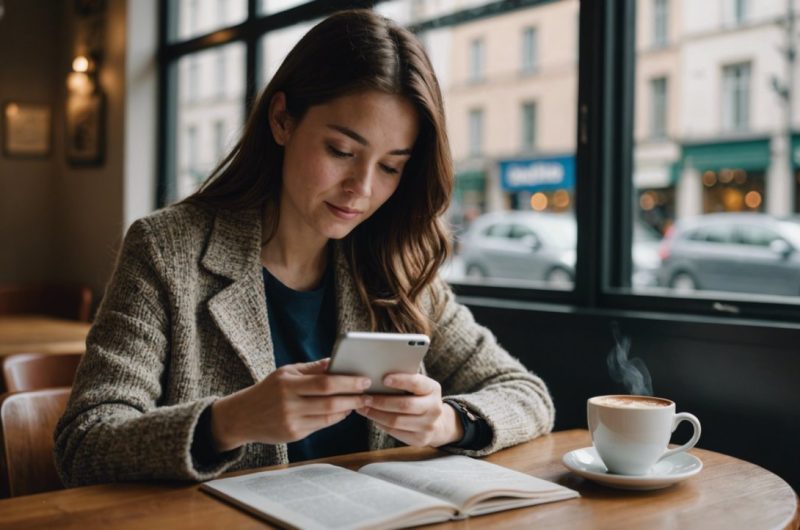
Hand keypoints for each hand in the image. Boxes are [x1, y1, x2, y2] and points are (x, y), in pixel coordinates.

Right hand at [210, 358, 370, 450]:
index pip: (324, 383)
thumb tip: (337, 362)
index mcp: (288, 384)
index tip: (364, 379)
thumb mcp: (286, 373)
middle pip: (330, 401)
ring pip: (328, 416)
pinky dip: (335, 417)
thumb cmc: (268, 390)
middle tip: (369, 393)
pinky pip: (321, 425)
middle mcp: (289, 404)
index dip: (348, 382)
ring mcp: (291, 421)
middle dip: (354, 398)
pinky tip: (344, 410)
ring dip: (348, 409)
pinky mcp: (294, 434)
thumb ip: (312, 369)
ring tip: (360, 401)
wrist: (242, 417)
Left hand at [356, 373, 463, 447]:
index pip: (416, 383)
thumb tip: (376, 376)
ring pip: (396, 421)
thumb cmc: (419, 398)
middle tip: (364, 398)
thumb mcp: (418, 387)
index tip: (383, 379)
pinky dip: (381, 424)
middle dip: (381, 401)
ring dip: (376, 414)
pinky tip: (373, 418)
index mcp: (433, 389)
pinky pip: (395, 432)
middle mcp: (434, 408)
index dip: (400, 380)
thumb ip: (404, 381)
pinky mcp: (420, 440)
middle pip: (404, 405)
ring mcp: (428, 426)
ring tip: (363, 408)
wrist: (437, 423)